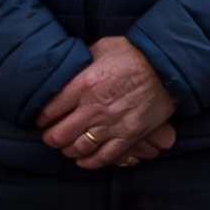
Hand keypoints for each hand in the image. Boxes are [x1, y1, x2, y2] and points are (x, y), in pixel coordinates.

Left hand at [39, 37, 178, 169]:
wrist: (168, 66)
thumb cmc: (135, 52)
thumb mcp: (102, 47)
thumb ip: (82, 60)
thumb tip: (68, 66)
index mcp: (83, 84)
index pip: (48, 111)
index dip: (41, 117)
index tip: (42, 118)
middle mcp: (94, 108)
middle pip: (58, 135)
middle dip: (50, 137)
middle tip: (51, 134)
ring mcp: (112, 125)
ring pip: (78, 148)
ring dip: (67, 150)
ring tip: (66, 146)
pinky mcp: (128, 136)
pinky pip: (103, 157)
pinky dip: (89, 162)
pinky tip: (83, 159)